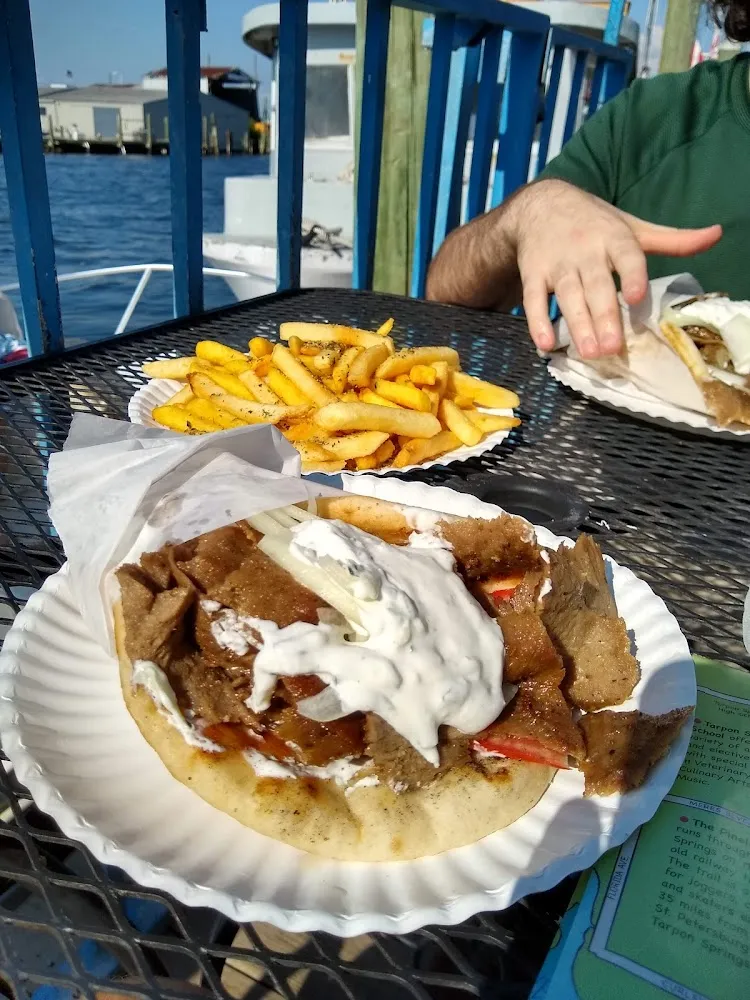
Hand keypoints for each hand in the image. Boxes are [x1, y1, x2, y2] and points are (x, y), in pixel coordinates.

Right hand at [509, 180, 721, 357]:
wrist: (540, 205)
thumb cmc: (594, 222)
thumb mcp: (633, 226)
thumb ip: (672, 240)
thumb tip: (716, 235)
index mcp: (614, 237)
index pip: (626, 256)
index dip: (632, 275)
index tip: (637, 298)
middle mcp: (585, 250)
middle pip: (596, 286)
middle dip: (604, 316)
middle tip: (612, 347)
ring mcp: (557, 264)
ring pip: (568, 297)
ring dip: (577, 325)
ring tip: (589, 352)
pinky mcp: (533, 274)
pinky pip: (533, 300)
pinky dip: (537, 322)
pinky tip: (545, 344)